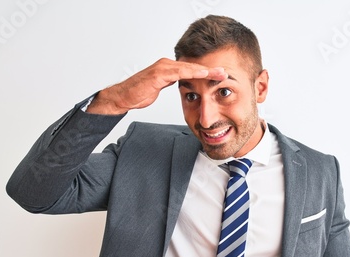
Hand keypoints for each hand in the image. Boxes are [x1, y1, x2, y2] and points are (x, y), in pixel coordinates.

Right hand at [86, 58, 227, 114]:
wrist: (123, 97)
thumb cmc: (139, 93)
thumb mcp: (160, 88)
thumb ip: (172, 83)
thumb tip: (182, 85)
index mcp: (169, 68)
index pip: (192, 70)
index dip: (207, 73)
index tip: (221, 75)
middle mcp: (167, 65)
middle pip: (193, 66)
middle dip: (211, 69)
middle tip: (226, 72)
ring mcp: (162, 68)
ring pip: (189, 67)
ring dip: (206, 70)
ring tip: (220, 72)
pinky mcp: (158, 74)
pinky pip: (178, 72)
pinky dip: (192, 72)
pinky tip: (203, 74)